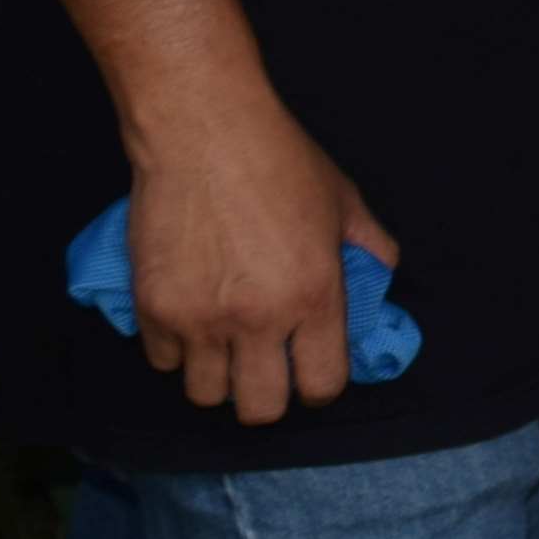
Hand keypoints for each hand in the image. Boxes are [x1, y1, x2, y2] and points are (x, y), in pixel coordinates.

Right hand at [127, 96, 398, 428]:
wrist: (202, 129)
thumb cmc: (278, 159)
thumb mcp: (344, 200)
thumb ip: (370, 247)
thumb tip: (383, 277)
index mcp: (313, 296)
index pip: (322, 386)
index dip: (319, 386)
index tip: (309, 372)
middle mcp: (258, 318)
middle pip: (261, 409)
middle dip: (268, 396)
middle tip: (264, 367)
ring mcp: (201, 318)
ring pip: (206, 395)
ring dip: (217, 375)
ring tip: (222, 344)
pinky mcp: (154, 307)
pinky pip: (162, 360)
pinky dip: (174, 348)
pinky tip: (187, 317)